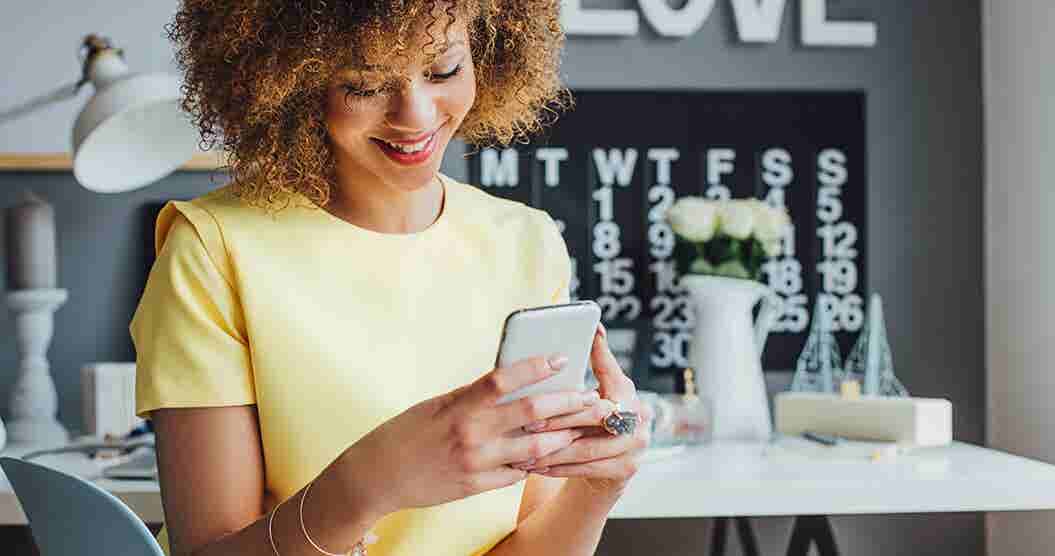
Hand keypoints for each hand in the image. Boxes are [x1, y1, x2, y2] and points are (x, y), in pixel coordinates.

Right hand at [334, 354, 601, 515]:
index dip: (536, 367)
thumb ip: (473, 396)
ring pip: (534, 448)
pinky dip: (536, 462)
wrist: (377, 476)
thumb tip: (511, 381)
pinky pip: (517, 473)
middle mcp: (471, 433)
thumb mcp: (437, 404)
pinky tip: (553, 454)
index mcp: (459, 405)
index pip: (504, 378)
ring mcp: (477, 463)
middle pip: (532, 413)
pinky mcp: (477, 486)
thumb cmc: (405, 432)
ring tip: (582, 428)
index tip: (561, 359)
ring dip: (563, 437)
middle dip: (568, 404)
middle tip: (592, 397)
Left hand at [525, 324, 652, 494]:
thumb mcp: (589, 397)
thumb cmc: (589, 426)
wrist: (607, 471)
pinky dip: (558, 468)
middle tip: (528, 422)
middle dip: (558, 419)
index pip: (610, 371)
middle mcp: (640, 415)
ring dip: (552, 450)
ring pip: (586, 447)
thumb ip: (588, 372)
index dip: (597, 355)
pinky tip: (536, 468)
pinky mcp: (627, 469)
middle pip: (594, 413)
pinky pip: (586, 469)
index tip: (579, 342)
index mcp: (628, 391)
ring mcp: (636, 444)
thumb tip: (591, 329)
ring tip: (524, 451)